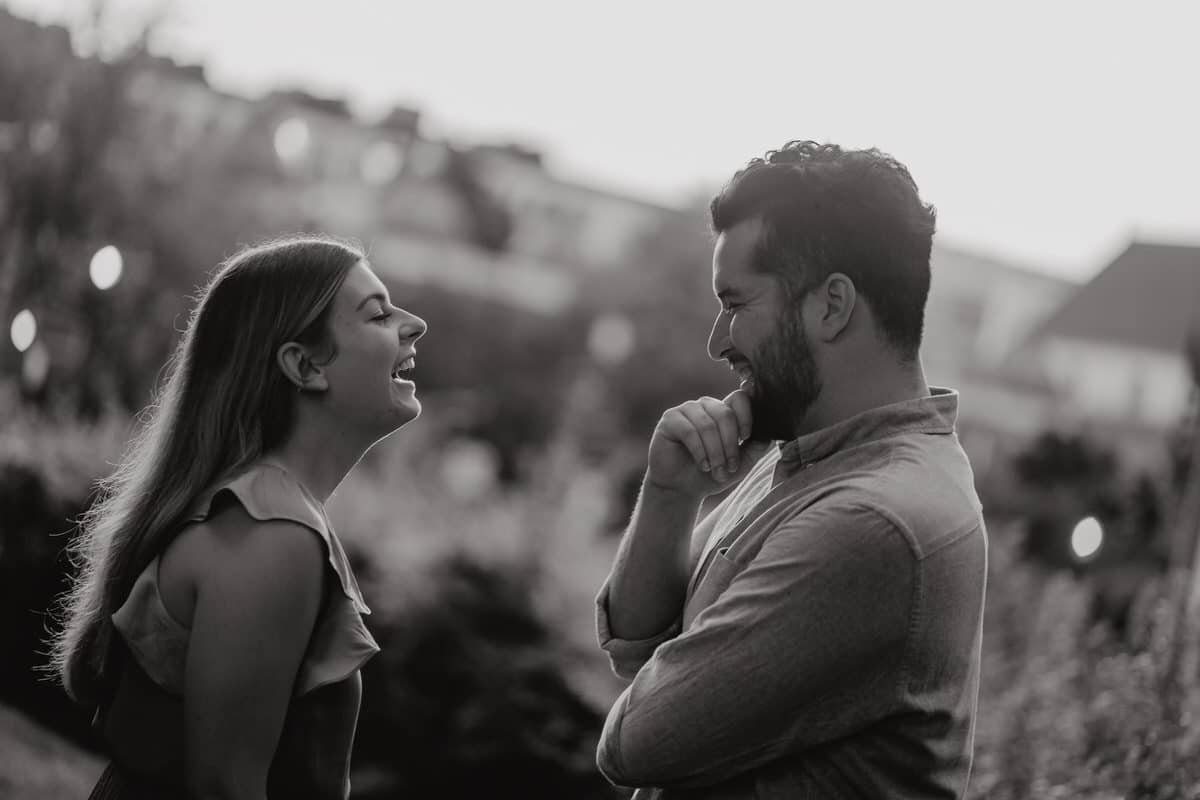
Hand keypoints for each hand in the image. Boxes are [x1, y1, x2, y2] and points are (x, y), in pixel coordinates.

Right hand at [646, 389, 771, 498]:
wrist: (681, 490)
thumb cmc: (711, 474)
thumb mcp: (740, 463)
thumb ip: (756, 447)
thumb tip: (769, 433)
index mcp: (723, 410)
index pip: (740, 398)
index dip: (747, 416)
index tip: (746, 438)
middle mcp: (705, 406)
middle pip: (726, 414)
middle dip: (730, 445)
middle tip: (730, 468)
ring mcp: (686, 410)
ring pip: (708, 425)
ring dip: (715, 453)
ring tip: (716, 471)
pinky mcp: (669, 419)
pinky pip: (689, 431)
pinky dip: (699, 452)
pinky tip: (703, 465)